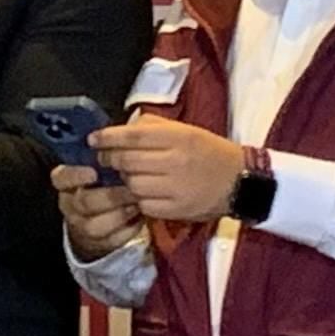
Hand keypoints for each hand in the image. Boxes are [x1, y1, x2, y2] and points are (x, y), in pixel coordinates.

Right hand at [54, 163, 144, 264]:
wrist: (94, 216)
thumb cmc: (100, 182)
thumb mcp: (96, 167)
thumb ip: (104, 158)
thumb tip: (121, 145)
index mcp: (64, 182)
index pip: (62, 178)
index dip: (77, 176)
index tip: (94, 173)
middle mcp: (69, 204)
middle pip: (84, 203)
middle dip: (110, 196)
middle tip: (132, 188)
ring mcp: (81, 226)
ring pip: (95, 225)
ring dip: (120, 214)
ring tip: (138, 204)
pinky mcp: (98, 243)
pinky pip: (112, 239)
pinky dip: (129, 229)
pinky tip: (140, 217)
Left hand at [93, 116, 252, 225]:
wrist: (241, 181)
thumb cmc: (209, 151)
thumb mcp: (185, 130)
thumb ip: (152, 126)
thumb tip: (120, 129)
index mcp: (178, 137)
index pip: (132, 136)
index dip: (107, 138)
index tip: (93, 140)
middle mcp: (176, 161)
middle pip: (127, 161)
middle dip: (110, 160)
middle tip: (105, 159)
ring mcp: (176, 188)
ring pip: (132, 184)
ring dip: (124, 180)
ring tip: (127, 175)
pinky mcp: (177, 209)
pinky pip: (144, 204)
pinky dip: (138, 199)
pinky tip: (143, 192)